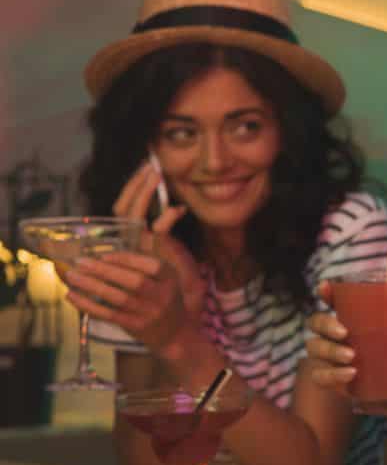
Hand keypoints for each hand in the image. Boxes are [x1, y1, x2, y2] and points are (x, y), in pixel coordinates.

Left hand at [64, 251, 192, 354]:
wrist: (174, 332)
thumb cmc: (162, 298)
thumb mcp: (164, 278)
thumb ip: (144, 262)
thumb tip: (115, 246)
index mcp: (170, 279)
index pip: (152, 266)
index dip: (127, 259)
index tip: (103, 255)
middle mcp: (163, 296)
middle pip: (134, 282)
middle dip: (105, 270)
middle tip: (80, 262)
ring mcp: (149, 313)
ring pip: (118, 298)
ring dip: (92, 285)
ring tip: (72, 275)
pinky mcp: (135, 326)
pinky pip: (108, 314)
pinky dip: (88, 305)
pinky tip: (72, 295)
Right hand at [113, 157, 203, 314]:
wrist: (183, 299)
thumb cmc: (177, 272)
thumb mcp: (171, 243)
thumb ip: (165, 224)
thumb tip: (172, 204)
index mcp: (132, 236)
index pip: (124, 206)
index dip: (132, 187)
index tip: (144, 168)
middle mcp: (130, 241)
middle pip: (123, 207)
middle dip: (135, 184)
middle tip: (148, 165)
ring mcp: (139, 248)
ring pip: (134, 215)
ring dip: (145, 192)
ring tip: (156, 174)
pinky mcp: (154, 255)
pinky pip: (157, 231)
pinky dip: (168, 217)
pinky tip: (179, 209)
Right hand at [306, 280, 386, 416]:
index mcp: (361, 319)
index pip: (336, 300)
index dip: (326, 292)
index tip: (325, 288)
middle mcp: (342, 336)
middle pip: (316, 322)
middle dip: (325, 323)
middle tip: (345, 332)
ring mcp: (334, 359)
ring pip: (315, 348)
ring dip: (330, 350)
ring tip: (352, 356)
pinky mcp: (335, 383)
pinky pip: (320, 376)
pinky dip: (332, 374)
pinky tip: (351, 375)